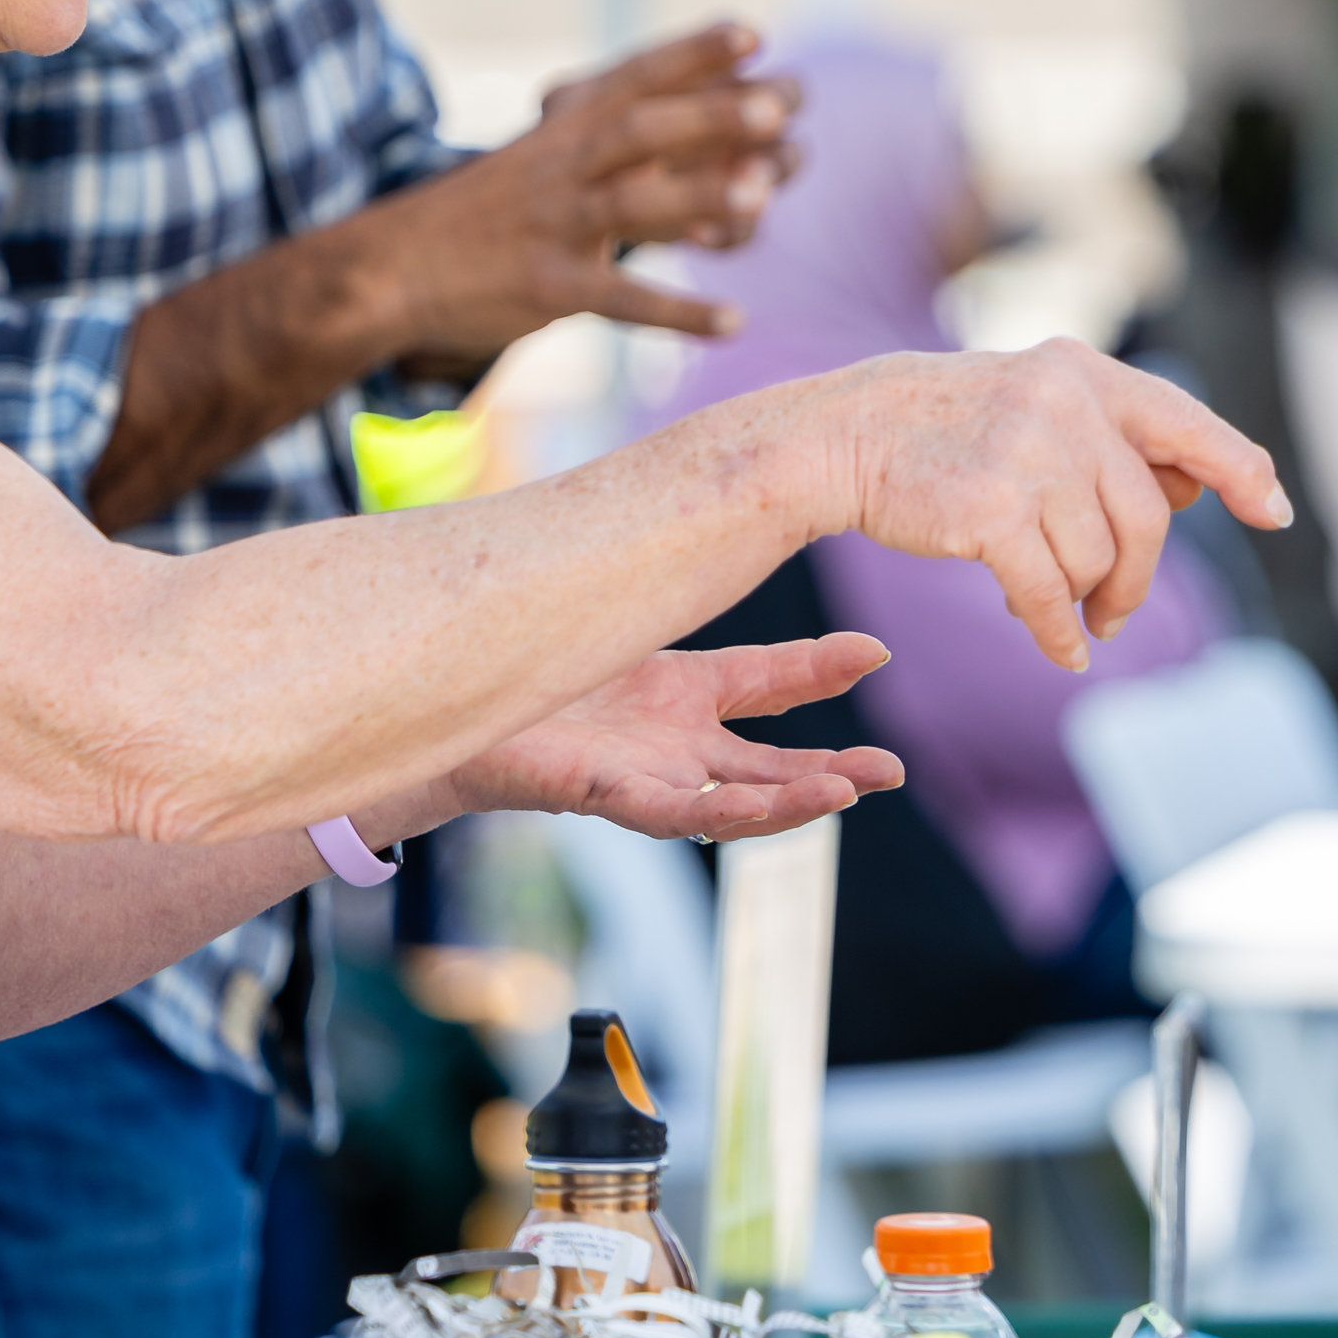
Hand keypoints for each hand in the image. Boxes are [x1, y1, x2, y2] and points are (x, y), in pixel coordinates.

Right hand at [344, 21, 800, 375]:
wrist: (389, 268)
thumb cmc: (485, 213)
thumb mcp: (539, 157)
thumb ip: (608, 139)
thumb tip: (702, 128)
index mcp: (563, 130)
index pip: (634, 77)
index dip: (692, 52)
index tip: (755, 33)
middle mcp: (561, 167)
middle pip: (640, 130)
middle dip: (708, 117)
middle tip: (777, 108)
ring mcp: (554, 226)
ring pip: (632, 205)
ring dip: (699, 199)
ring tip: (763, 199)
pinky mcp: (548, 287)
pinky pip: (620, 300)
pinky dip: (678, 311)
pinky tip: (735, 320)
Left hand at [369, 634, 901, 846]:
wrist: (445, 695)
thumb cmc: (534, 662)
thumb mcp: (632, 619)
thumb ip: (670, 585)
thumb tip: (732, 525)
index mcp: (684, 700)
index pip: (773, 686)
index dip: (823, 672)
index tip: (878, 652)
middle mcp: (672, 747)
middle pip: (770, 770)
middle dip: (834, 774)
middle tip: (892, 772)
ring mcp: (642, 775)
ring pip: (734, 803)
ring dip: (795, 802)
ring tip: (849, 790)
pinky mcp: (603, 793)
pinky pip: (676, 811)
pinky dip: (729, 812)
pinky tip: (761, 807)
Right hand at [783, 342, 1287, 673]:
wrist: (852, 433)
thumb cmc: (956, 431)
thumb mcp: (1041, 405)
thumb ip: (1114, 440)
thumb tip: (1192, 492)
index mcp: (1087, 373)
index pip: (1189, 426)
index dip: (1242, 471)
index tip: (1272, 511)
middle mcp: (1066, 404)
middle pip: (1148, 520)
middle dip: (1135, 580)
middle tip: (1115, 612)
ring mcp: (1029, 453)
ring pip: (1097, 561)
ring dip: (1083, 598)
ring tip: (1051, 601)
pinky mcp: (990, 508)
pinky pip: (1049, 594)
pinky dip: (1058, 632)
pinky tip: (1060, 648)